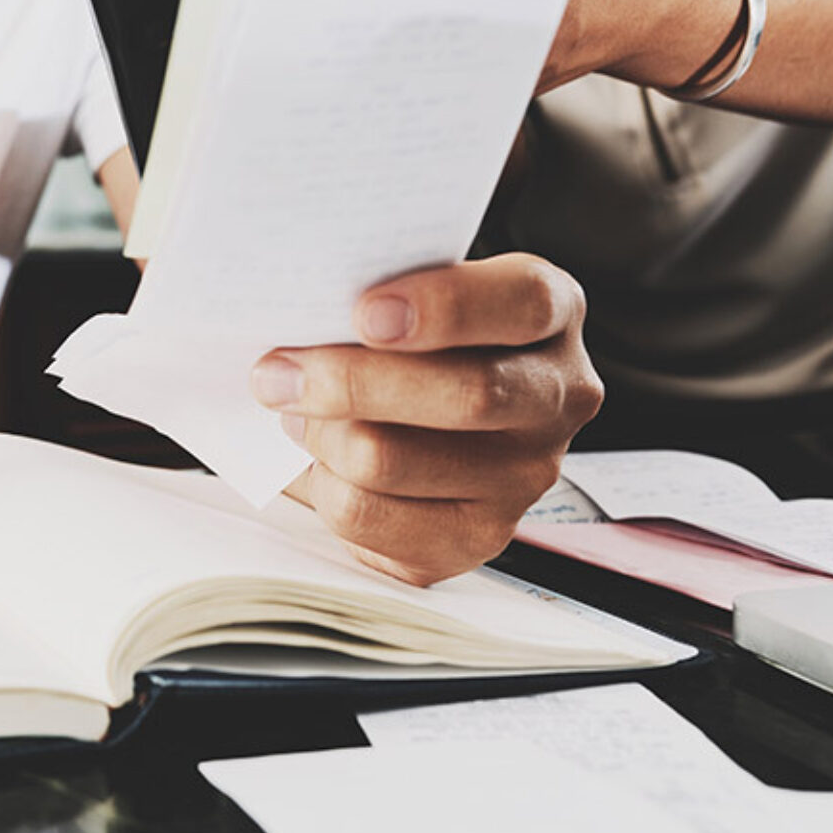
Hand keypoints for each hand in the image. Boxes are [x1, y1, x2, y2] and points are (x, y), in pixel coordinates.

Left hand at [251, 254, 601, 585]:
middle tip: (277, 372)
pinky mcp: (473, 538)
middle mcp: (555, 398)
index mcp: (550, 315)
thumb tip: (299, 315)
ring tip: (294, 415)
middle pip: (468, 395)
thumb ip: (382, 293)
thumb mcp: (416, 294)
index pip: (523, 302)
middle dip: (352, 382)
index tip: (366, 312)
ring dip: (320, 436)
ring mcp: (524, 478)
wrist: (422, 423)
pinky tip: (317, 462)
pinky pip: (367, 515)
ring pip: (394, 460)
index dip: (446, 306)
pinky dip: (320, 485)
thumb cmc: (412, 341)